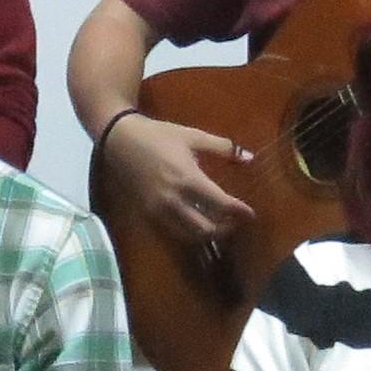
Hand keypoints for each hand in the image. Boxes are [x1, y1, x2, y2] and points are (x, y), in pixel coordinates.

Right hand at [99, 111, 255, 247]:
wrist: (119, 141)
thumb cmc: (158, 135)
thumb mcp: (192, 136)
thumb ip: (222, 147)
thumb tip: (249, 157)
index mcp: (188, 178)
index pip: (221, 204)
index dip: (239, 211)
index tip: (251, 214)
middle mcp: (174, 200)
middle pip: (206, 228)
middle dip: (225, 228)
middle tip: (236, 221)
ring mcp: (159, 210)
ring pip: (190, 235)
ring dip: (208, 234)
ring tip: (219, 225)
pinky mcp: (148, 214)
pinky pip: (174, 232)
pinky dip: (190, 232)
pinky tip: (198, 223)